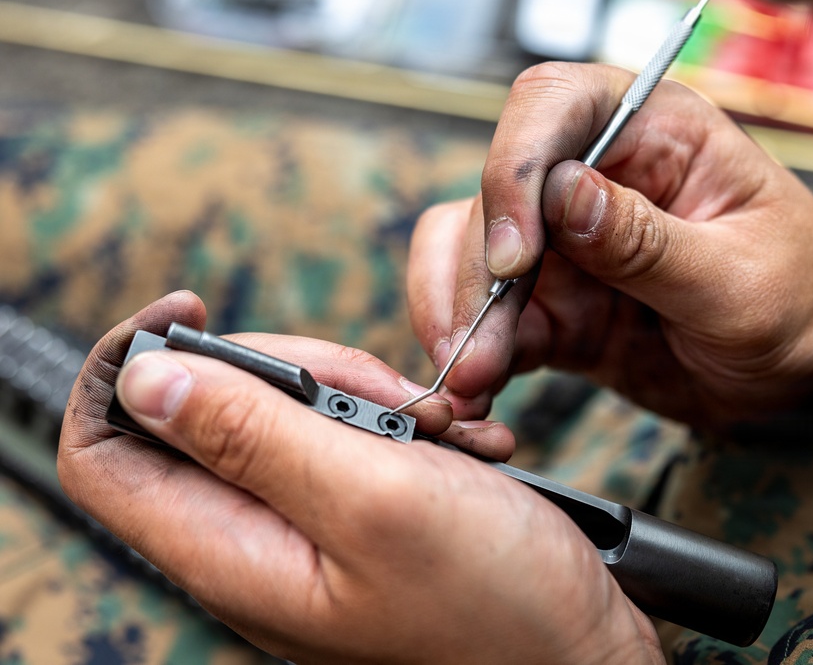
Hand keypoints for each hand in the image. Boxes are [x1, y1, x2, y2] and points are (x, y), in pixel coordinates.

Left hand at [58, 292, 661, 663]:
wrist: (581, 651)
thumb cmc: (495, 603)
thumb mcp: (374, 498)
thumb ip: (255, 435)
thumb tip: (147, 378)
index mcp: (231, 550)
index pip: (105, 449)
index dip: (125, 365)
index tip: (191, 309)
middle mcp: (256, 542)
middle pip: (209, 409)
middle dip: (296, 372)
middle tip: (381, 392)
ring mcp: (310, 529)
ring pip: (291, 413)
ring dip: (366, 396)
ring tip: (440, 428)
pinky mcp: (361, 515)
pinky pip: (352, 436)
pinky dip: (405, 421)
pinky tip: (460, 445)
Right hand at [408, 63, 812, 425]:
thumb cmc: (805, 296)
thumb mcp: (741, 277)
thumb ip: (650, 242)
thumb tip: (562, 195)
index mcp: (655, 133)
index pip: (555, 106)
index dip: (514, 169)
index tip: (515, 257)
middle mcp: (597, 178)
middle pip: (494, 194)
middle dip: (472, 274)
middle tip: (476, 351)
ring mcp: (570, 247)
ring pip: (472, 259)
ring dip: (460, 321)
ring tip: (470, 386)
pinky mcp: (558, 308)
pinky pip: (493, 324)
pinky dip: (475, 359)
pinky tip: (478, 399)